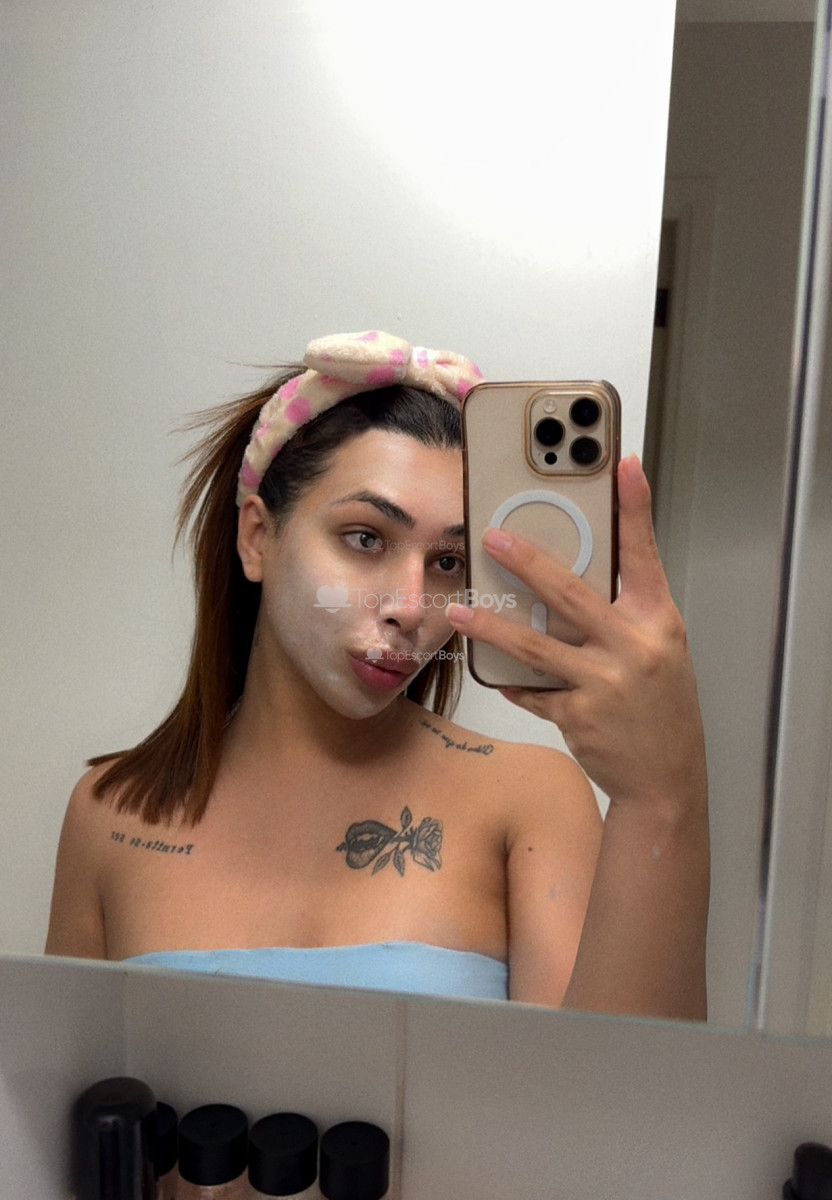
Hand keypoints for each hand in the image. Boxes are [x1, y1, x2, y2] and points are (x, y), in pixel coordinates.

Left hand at [447, 456, 706, 810]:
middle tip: (492, 537)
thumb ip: (624, 613)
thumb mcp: (659, 650)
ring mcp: (605, 682)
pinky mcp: (578, 715)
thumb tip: (575, 577)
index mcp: (658, 621)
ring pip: (536, 645)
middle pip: (571, 593)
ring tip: (461, 610)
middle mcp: (634, 647)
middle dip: (527, 561)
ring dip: (492, 626)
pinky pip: (532, 690)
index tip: (624, 464)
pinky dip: (512, 680)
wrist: (666, 779)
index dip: (635, 508)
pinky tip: (490, 670)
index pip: (645, 554)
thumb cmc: (660, 707)